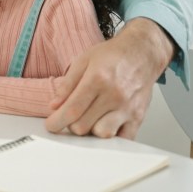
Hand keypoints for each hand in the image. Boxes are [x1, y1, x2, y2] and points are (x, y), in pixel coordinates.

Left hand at [44, 18, 174, 138]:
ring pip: (102, 134)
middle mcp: (114, 95)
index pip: (72, 110)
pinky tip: (104, 125)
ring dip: (91, 131)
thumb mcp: (83, 60)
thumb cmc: (113, 55)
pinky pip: (123, 139)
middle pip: (84, 126)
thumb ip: (67, 84)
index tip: (51, 126)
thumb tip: (54, 106)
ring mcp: (128, 108)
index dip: (57, 122)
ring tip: (89, 119)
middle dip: (71, 125)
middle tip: (70, 117)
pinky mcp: (138, 116)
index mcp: (97, 79)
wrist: (141, 53)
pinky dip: (111, 137)